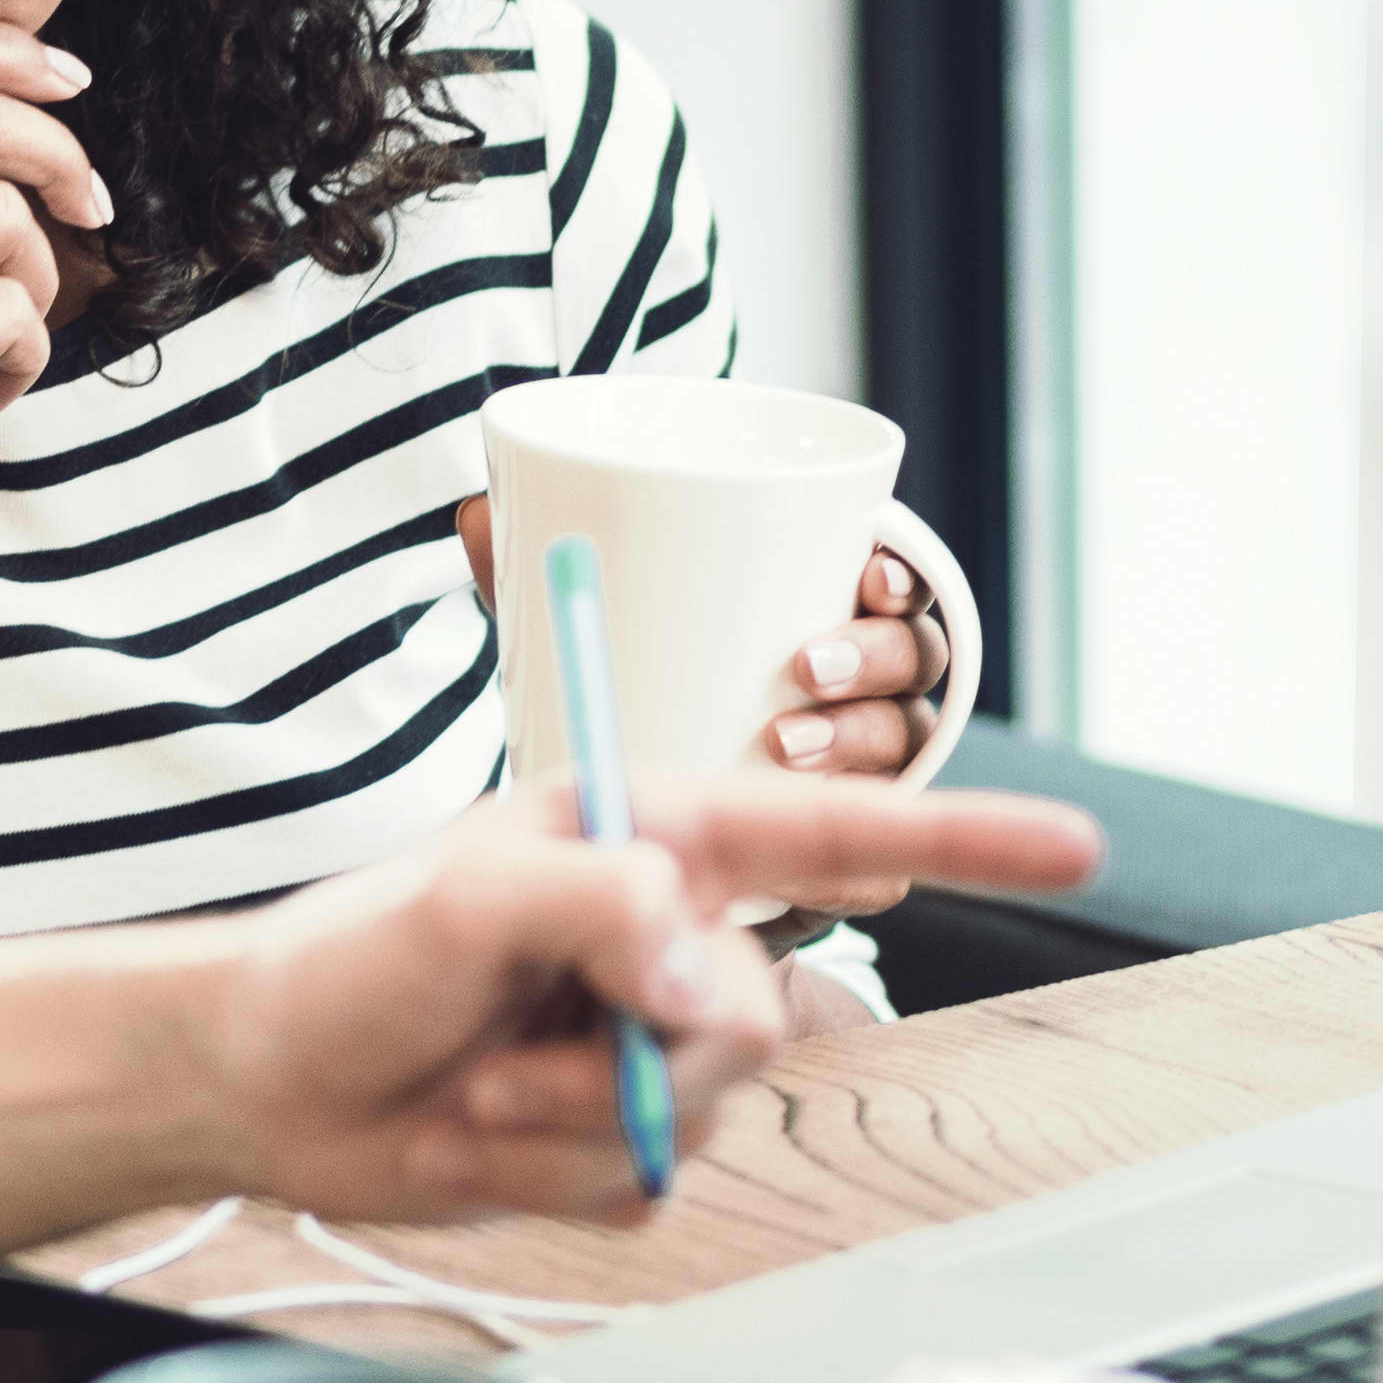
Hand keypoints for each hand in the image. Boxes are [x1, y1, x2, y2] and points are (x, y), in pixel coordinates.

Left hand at [194, 778, 1098, 1225]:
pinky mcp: (616, 1141)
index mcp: (653, 843)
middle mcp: (666, 940)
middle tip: (512, 1030)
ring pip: (701, 1118)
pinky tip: (475, 1134)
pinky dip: (546, 1174)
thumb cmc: (347, 960)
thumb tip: (711, 981)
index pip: (839, 834)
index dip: (966, 839)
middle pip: (762, 1017)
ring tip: (475, 1082)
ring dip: (568, 1118)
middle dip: (632, 1049)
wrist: (263, 1082)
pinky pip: (642, 1190)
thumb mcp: (464, 900)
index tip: (1078, 844)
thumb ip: (601, 908)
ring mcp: (646, 1048)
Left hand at [452, 499, 950, 917]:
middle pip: (910, 661)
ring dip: (862, 744)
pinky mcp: (829, 871)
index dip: (896, 577)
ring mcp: (848, 781)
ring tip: (784, 741)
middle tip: (803, 666)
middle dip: (874, 657)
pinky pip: (880, 867)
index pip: (886, 586)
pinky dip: (862, 862)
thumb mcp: (560, 648)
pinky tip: (826, 854)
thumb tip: (473, 511)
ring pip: (903, 748)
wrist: (584, 868)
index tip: (867, 574)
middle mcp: (847, 694)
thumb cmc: (597, 722)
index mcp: (809, 619)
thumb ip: (524, 580)